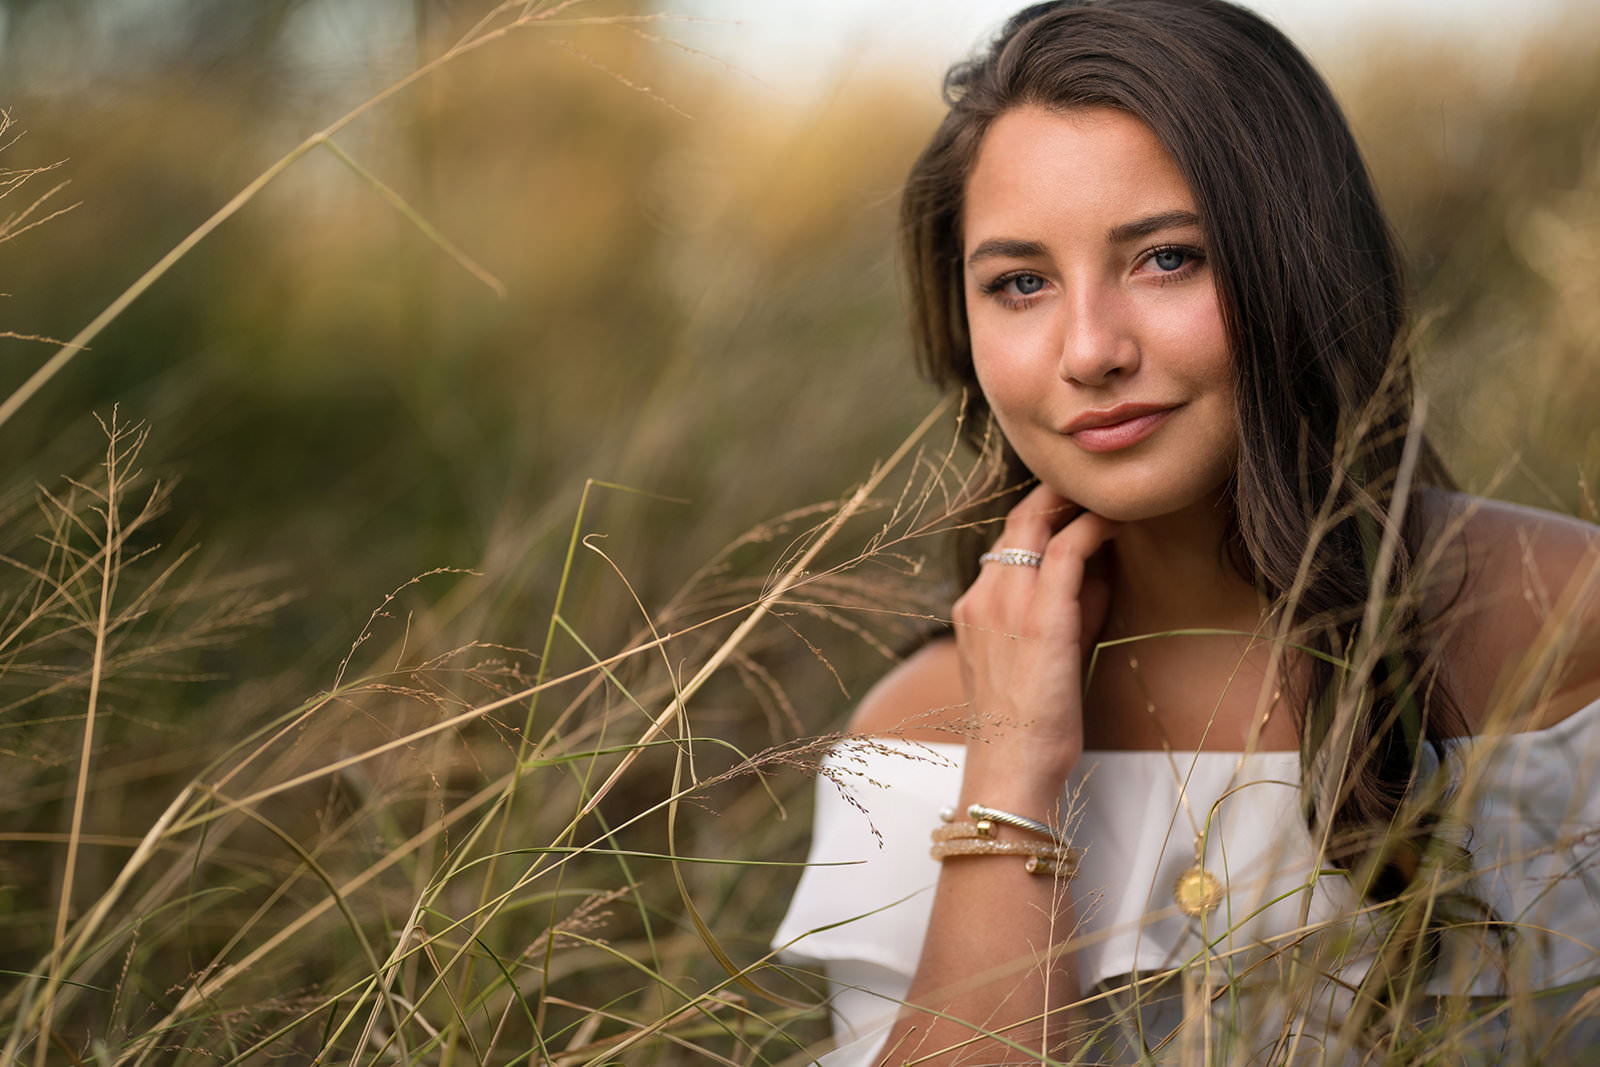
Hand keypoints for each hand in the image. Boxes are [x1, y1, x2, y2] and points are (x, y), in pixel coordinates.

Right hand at [951, 484, 1118, 791]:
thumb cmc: (1029, 728)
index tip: (1073, 507)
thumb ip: (1063, 613)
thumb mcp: (1039, 660)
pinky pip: (1065, 550)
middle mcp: (982, 598)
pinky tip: (1115, 522)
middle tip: (1093, 487)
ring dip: (1073, 503)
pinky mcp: (1040, 618)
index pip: (1004, 545)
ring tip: (1108, 496)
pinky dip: (1092, 528)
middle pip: (1016, 523)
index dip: (1039, 519)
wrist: (1011, 769)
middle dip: (1054, 496)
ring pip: (1036, 525)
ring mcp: (1005, 605)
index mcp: (972, 610)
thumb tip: (1096, 574)